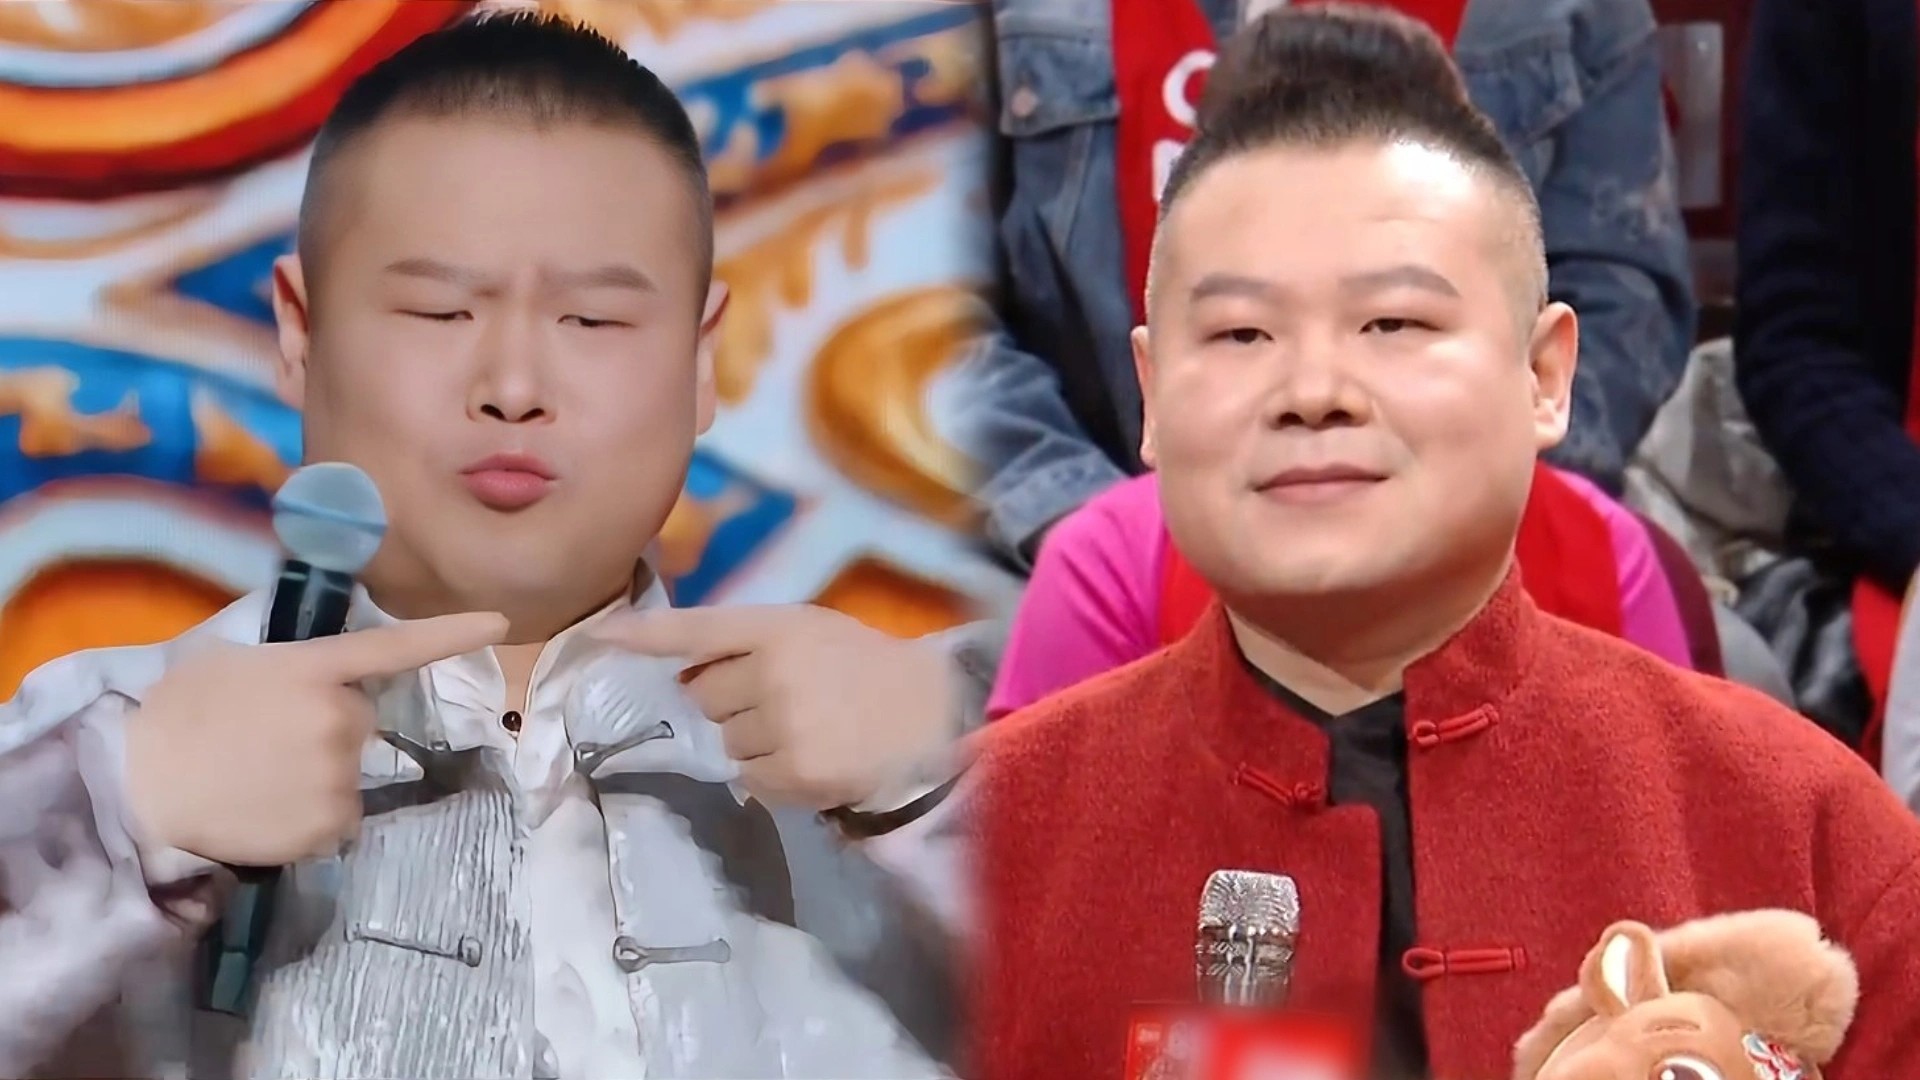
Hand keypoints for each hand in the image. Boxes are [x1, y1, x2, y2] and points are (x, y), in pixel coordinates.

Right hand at [124, 612, 506, 865]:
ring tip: (260, 777)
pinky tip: (266, 808)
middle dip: (330, 728)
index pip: (396, 648)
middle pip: (362, 722)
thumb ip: (296, 665)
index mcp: (314, 669)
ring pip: (351, 773)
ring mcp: (339, 774)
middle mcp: (339, 718)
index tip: (501, 624)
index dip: (452, 634)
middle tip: (270, 739)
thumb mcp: (236, 663)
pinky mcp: (329, 825)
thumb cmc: (177, 715)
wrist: (138, 787)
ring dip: (320, 775)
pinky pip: (339, 817)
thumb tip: (328, 677)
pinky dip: (313, 816)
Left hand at [592, 604, 957, 809]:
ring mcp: (781, 724)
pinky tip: (809, 758)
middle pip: (702, 695)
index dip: (644, 635)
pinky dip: (769, 775)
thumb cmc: (868, 668)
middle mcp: (772, 672)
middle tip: (780, 701)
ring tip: (804, 731)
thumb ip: (755, 643)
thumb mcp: (814, 632)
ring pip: (724, 741)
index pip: (697, 629)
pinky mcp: (793, 771)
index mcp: (778, 627)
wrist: (932, 715)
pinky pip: (747, 778)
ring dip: (751, 740)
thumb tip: (688, 677)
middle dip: (727, 702)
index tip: (600, 636)